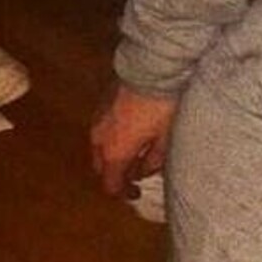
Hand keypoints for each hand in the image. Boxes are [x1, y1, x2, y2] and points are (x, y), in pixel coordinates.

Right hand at [90, 79, 177, 197]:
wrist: (152, 68)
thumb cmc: (162, 106)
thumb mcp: (165, 139)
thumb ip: (154, 161)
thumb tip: (144, 172)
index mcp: (115, 153)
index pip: (111, 184)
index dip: (123, 193)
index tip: (136, 193)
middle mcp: (99, 139)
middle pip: (101, 168)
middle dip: (116, 175)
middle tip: (135, 176)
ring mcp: (96, 120)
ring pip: (99, 149)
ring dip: (113, 157)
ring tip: (135, 155)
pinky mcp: (100, 105)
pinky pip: (102, 131)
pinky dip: (112, 140)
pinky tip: (130, 135)